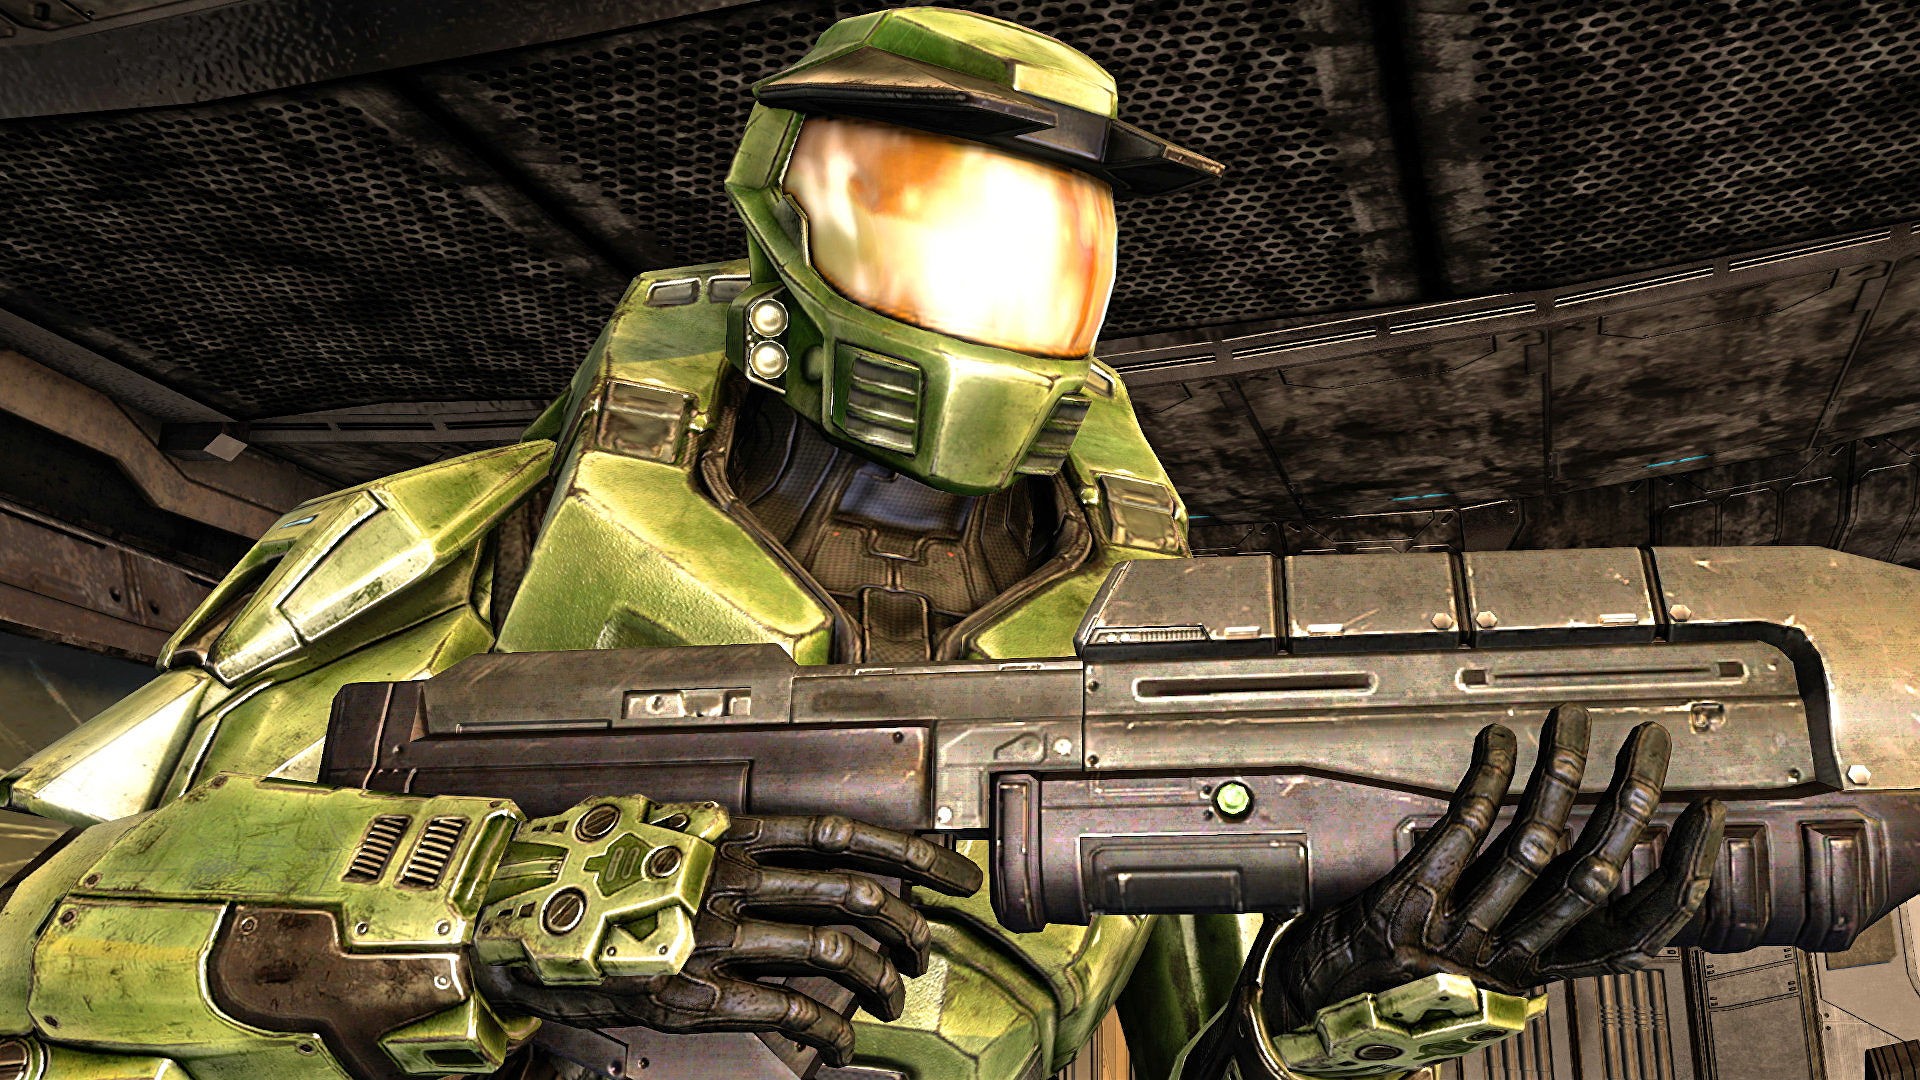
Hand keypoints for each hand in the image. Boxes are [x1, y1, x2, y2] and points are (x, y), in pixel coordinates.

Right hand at [476, 803, 981, 1066]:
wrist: (516, 928)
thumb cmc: (602, 887)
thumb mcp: (675, 846)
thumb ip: (739, 850)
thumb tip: (810, 862)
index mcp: (730, 837)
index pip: (842, 832)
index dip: (910, 853)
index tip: (953, 876)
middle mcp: (730, 879)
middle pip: (851, 892)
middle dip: (907, 922)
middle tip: (927, 944)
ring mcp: (715, 936)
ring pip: (831, 951)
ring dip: (879, 977)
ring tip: (891, 994)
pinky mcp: (696, 994)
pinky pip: (788, 1010)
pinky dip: (829, 1028)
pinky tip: (839, 1041)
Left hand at [1266, 704, 1723, 1028]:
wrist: (1318, 1013)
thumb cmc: (1404, 983)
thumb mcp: (1490, 979)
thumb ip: (1553, 948)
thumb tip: (1644, 942)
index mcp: (1537, 975)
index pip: (1635, 931)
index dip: (1680, 874)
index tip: (1706, 819)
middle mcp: (1506, 957)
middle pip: (1593, 877)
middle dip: (1630, 804)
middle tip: (1651, 744)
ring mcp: (1456, 930)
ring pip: (1532, 848)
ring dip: (1560, 776)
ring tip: (1577, 722)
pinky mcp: (1407, 902)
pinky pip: (1459, 834)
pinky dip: (1486, 782)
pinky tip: (1501, 741)